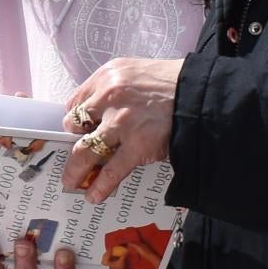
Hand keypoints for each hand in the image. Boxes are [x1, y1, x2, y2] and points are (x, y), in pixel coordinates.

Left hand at [59, 56, 182, 199]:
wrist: (201, 94)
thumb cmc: (170, 83)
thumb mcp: (133, 72)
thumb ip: (112, 90)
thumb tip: (96, 115)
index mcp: (107, 77)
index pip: (76, 103)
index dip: (75, 122)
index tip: (75, 134)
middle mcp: (109, 96)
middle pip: (75, 127)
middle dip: (68, 148)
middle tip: (66, 162)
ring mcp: (121, 121)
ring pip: (86, 150)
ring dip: (75, 171)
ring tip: (72, 182)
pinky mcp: (137, 144)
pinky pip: (112, 170)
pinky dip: (100, 186)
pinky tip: (94, 195)